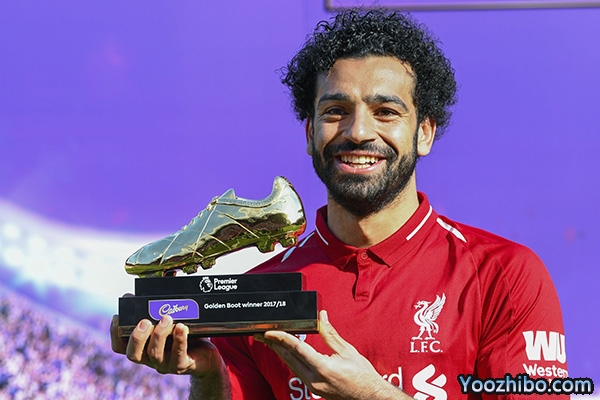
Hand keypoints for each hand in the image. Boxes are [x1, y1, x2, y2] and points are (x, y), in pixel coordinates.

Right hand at [110, 314, 223, 376]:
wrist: (206, 355)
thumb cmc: (184, 334)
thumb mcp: (168, 321)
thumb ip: (155, 310)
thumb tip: (139, 294)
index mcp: (143, 347)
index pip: (120, 347)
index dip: (115, 334)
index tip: (118, 316)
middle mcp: (150, 358)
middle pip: (133, 354)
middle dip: (137, 336)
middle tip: (144, 320)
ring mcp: (166, 364)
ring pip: (155, 354)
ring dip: (159, 334)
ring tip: (167, 318)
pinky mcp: (183, 365)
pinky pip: (179, 355)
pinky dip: (179, 339)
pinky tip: (181, 327)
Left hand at [255, 310, 410, 399]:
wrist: (370, 397)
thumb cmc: (362, 376)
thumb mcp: (347, 351)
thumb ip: (330, 333)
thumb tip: (321, 316)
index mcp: (323, 368)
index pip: (296, 349)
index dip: (281, 338)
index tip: (269, 331)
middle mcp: (314, 379)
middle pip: (288, 359)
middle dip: (273, 345)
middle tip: (261, 334)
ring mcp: (313, 386)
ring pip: (291, 366)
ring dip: (280, 352)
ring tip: (269, 341)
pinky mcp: (314, 389)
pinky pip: (297, 372)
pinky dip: (290, 360)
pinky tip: (286, 353)